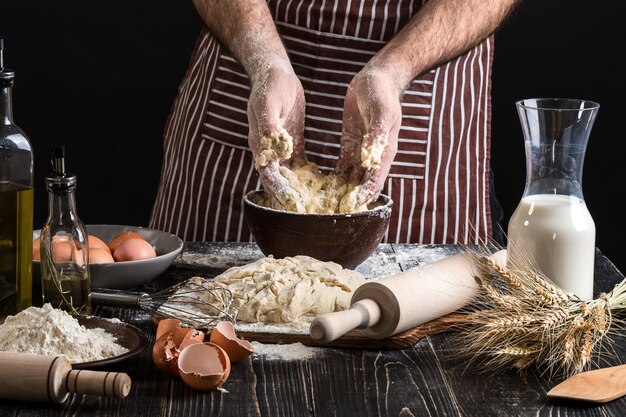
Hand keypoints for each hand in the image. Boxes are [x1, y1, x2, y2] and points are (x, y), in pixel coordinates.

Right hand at [247, 61, 306, 210]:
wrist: (274, 72)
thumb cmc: (270, 85)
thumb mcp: (269, 103)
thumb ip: (270, 126)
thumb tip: (276, 146)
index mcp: (260, 144)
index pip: (269, 176)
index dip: (280, 192)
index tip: (294, 205)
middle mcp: (269, 152)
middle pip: (280, 182)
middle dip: (293, 199)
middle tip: (311, 214)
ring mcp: (281, 149)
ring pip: (291, 177)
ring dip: (303, 191)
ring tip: (320, 205)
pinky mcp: (292, 144)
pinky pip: (301, 165)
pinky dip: (310, 176)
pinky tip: (326, 184)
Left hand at [335, 68, 401, 208]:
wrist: (377, 78)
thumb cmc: (382, 93)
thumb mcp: (381, 111)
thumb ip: (376, 134)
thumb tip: (370, 156)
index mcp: (384, 152)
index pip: (374, 182)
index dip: (362, 197)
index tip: (348, 208)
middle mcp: (373, 157)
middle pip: (361, 186)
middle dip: (348, 200)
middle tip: (329, 214)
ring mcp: (361, 153)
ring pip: (350, 180)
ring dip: (339, 193)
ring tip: (322, 205)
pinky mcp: (350, 146)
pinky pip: (341, 167)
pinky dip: (333, 179)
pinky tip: (319, 187)